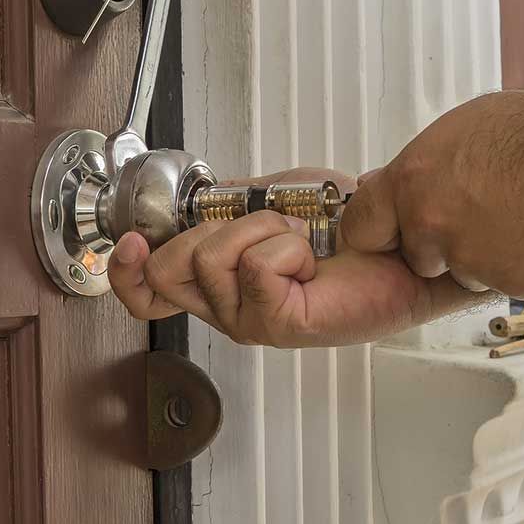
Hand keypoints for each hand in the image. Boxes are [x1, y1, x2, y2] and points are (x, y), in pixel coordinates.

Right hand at [107, 168, 481, 346]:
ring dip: (260, 231)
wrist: (398, 245)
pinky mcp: (278, 325)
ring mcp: (251, 321)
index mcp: (220, 283)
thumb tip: (201, 198)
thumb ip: (230, 204)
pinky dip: (285, 248)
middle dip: (212, 231)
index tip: (131, 241)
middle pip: (168, 269)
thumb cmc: (348, 229)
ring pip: (211, 260)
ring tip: (299, 243)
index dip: (125, 271)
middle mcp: (228, 308)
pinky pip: (255, 267)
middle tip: (266, 230)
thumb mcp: (273, 200)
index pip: (146, 292)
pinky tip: (311, 261)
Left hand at [342, 90, 523, 297]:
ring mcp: (471, 260)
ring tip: (523, 214)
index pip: (361, 227)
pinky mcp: (509, 284)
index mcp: (414, 181)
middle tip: (486, 209)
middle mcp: (433, 225)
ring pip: (464, 271)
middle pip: (416, 256)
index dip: (381, 229)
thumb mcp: (466, 127)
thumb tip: (393, 181)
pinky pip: (505, 281)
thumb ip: (423, 166)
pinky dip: (522, 265)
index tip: (392, 229)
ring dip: (486, 255)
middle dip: (441, 243)